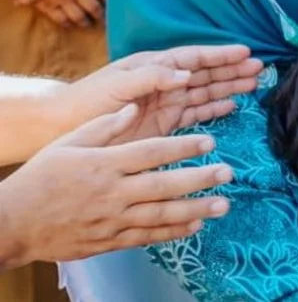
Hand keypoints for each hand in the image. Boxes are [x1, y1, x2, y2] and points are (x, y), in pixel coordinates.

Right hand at [0, 105, 231, 266]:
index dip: (183, 146)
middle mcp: (112, 193)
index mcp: (103, 164)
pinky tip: (196, 226)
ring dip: (195, 209)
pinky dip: (173, 233)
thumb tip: (134, 104)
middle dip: (199, 179)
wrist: (12, 223)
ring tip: (224, 204)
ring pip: (161, 215)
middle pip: (163, 184)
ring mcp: (111, 220)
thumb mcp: (67, 144)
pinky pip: (147, 237)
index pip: (150, 152)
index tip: (210, 141)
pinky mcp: (109, 241)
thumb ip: (104, 126)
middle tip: (229, 173)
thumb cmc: (40, 178)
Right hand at [34, 0, 105, 27]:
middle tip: (102, 18)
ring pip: (79, 16)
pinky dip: (67, 24)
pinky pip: (61, 19)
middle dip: (99, 14)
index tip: (108, 2)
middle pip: (94, 7)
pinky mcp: (47, 5)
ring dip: (85, 22)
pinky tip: (70, 24)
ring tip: (88, 24)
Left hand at [59, 45, 261, 143]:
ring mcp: (165, 103)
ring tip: (254, 83)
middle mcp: (164, 82)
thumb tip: (186, 74)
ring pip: (205, 92)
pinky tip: (232, 106)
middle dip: (233, 70)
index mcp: (154, 66)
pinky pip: (195, 114)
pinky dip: (214, 109)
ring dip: (229, 87)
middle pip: (206, 73)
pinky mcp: (163, 124)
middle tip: (261, 67)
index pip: (194, 58)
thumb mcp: (117, 84)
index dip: (220, 55)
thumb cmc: (87, 101)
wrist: (62, 128)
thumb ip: (152, 77)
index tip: (245, 52)